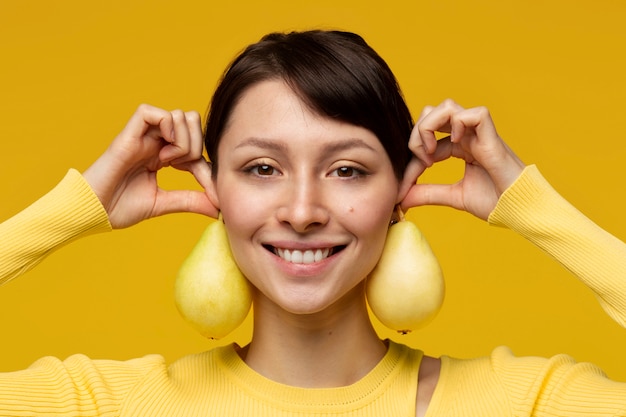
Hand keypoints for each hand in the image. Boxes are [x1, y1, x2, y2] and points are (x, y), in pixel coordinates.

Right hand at [83, 104, 217, 228]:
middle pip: (192, 121)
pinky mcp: (128, 134)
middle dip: (198, 145)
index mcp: (163, 155)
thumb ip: (191, 200)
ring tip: (169, 162)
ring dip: (183, 139)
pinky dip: (166, 126)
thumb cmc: (120, 208)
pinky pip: (151, 112)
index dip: (207, 167)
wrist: (93, 212)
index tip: (211, 191)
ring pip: (178, 115)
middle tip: (185, 168)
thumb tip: (219, 207)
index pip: (197, 147)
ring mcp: (142, 136)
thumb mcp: (164, 204)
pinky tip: (165, 152)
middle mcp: (155, 141)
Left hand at [399, 100, 525, 219]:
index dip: (411, 158)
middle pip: (432, 112)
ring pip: (448, 106)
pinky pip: (475, 113)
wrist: (519, 211)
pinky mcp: (492, 138)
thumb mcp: (452, 196)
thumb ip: (428, 194)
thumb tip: (401, 199)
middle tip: (421, 161)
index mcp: (459, 147)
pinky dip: (459, 124)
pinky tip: (456, 145)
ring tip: (432, 153)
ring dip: (431, 126)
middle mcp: (467, 136)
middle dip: (417, 133)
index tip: (406, 185)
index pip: (427, 139)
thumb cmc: (495, 202)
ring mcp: (480, 134)